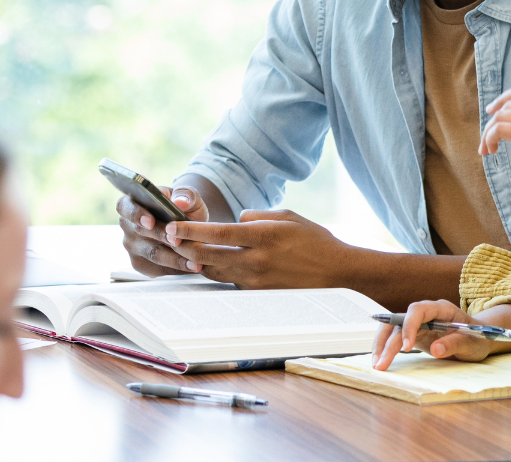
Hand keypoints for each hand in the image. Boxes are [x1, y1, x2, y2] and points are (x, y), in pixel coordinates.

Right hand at [117, 186, 208, 276]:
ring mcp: (132, 247)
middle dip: (161, 237)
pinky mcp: (142, 264)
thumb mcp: (188, 195)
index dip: (136, 214)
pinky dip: (177, 268)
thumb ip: (185, 194)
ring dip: (174, 259)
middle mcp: (127, 226)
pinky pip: (158, 269)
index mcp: (131, 203)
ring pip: (152, 254)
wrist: (189, 223)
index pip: (125, 207)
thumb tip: (180, 202)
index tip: (150, 222)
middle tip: (178, 241)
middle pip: (141, 232)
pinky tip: (193, 267)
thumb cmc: (184, 206)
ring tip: (194, 262)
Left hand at [163, 209, 355, 289]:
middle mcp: (256, 260)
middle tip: (171, 239)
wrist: (339, 274)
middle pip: (208, 256)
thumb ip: (257, 216)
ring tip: (187, 251)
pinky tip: (214, 265)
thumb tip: (235, 220)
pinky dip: (221, 273)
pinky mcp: (258, 294)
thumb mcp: (289, 217)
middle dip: (186, 247)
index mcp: (264, 236)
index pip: (217, 233)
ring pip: (215, 272)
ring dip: (200, 262)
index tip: (173, 227)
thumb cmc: (317, 242)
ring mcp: (256, 281)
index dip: (191, 230)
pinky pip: (231, 282)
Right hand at [371, 300, 494, 370]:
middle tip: (381, 363)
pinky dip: (387, 348)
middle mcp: (426, 313)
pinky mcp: (414, 334)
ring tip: (377, 365)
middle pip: (400, 321)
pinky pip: (395, 337)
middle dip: (388, 342)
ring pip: (393, 329)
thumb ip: (455, 343)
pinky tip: (381, 360)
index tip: (406, 347)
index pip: (418, 310)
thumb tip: (435, 349)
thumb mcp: (471, 342)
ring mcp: (419, 323)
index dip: (409, 326)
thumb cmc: (477, 338)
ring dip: (382, 345)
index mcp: (441, 309)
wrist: (478, 339)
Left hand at [479, 85, 510, 195]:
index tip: (492, 110)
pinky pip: (499, 129)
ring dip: (489, 133)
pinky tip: (491, 150)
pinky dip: (489, 138)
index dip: (503, 99)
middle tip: (488, 140)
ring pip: (500, 117)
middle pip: (507, 105)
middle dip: (493, 122)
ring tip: (488, 149)